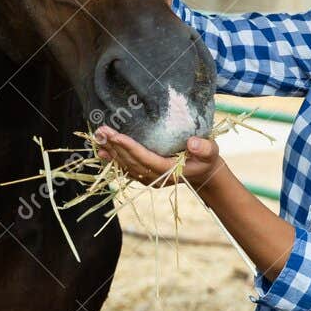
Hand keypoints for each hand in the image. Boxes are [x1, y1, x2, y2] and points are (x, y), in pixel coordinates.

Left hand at [93, 125, 221, 189]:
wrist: (203, 173)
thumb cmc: (207, 159)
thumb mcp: (211, 152)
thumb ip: (204, 148)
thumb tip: (192, 143)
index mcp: (169, 171)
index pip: (145, 158)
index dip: (130, 147)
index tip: (116, 136)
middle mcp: (155, 177)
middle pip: (131, 161)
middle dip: (115, 146)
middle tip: (101, 131)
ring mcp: (149, 178)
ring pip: (125, 166)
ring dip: (111, 152)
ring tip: (98, 138)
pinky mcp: (145, 176)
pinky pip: (126, 169)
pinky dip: (113, 160)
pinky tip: (102, 152)